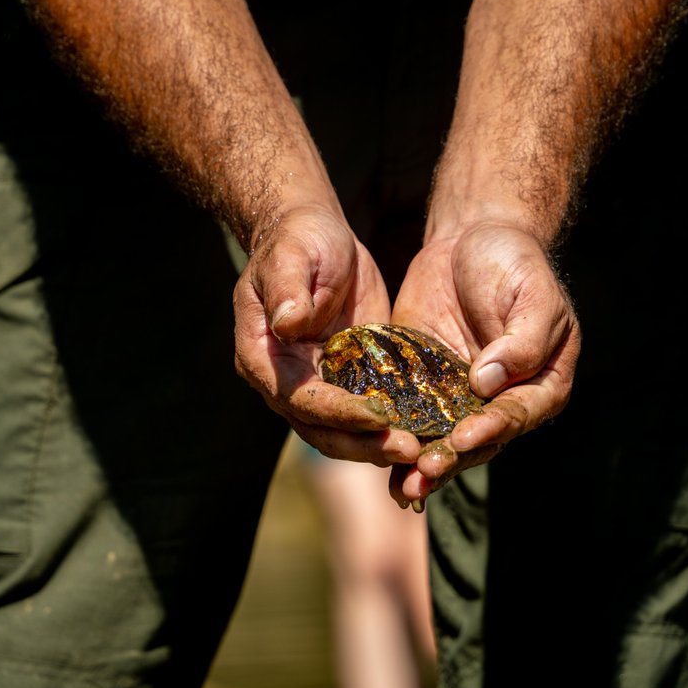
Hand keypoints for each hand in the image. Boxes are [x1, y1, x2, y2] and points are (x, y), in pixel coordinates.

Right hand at [233, 206, 422, 466]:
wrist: (317, 237)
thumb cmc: (299, 241)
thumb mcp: (293, 255)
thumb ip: (289, 289)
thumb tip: (288, 324)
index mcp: (262, 355)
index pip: (299, 397)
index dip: (337, 412)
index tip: (377, 417)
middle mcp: (284, 382)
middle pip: (320, 429)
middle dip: (364, 444)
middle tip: (410, 449)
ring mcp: (315, 385)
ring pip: (343, 433)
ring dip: (379, 446)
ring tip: (423, 450)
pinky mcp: (347, 381)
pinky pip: (366, 415)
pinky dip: (390, 429)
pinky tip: (426, 434)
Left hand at [387, 224, 579, 503]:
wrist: (470, 239)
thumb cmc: (514, 263)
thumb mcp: (532, 294)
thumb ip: (522, 340)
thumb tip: (488, 383)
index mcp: (539, 385)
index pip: (515, 414)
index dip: (490, 428)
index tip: (464, 437)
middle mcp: (501, 402)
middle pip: (478, 442)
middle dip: (451, 459)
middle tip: (424, 472)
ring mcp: (460, 399)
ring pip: (443, 442)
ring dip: (422, 466)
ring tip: (402, 488)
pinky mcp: (423, 388)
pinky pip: (410, 420)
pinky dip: (395, 442)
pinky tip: (375, 460)